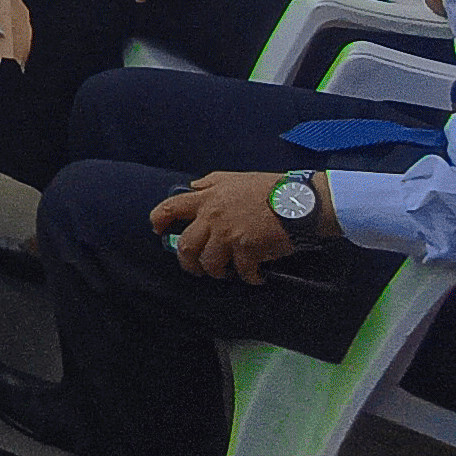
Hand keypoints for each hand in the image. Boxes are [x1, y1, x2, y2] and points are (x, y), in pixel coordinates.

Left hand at [150, 172, 306, 283]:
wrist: (298, 201)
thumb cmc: (268, 188)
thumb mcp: (232, 178)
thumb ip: (209, 183)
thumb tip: (193, 187)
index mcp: (207, 198)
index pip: (170, 208)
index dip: (158, 220)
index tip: (158, 230)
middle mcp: (212, 217)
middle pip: (185, 246)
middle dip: (188, 261)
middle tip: (197, 267)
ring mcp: (229, 234)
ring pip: (209, 263)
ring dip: (216, 272)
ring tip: (226, 272)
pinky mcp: (247, 249)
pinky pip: (241, 271)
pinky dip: (248, 277)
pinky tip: (255, 276)